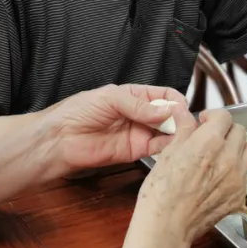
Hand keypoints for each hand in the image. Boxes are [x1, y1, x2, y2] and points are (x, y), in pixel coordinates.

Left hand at [41, 84, 192, 176]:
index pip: (164, 95)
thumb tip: (166, 112)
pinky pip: (157, 148)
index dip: (175, 100)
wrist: (61, 138)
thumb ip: (139, 105)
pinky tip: (173, 144)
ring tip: (182, 133)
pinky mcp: (135, 152)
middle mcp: (139, 114)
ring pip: (166, 132)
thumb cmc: (79, 111)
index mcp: (134, 95)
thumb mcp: (111, 98)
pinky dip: (168, 147)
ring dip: (177, 132)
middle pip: (169, 114)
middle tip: (184, 122)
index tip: (181, 107)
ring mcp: (138, 133)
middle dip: (179, 116)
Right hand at [136, 110, 246, 245]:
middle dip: (226, 131)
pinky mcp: (239, 196)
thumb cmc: (162, 188)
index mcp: (211, 141)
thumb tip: (184, 112)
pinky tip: (218, 179)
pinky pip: (245, 175)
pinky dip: (236, 172)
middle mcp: (229, 157)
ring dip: (238, 148)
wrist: (168, 223)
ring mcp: (238, 178)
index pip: (225, 116)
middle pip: (240, 131)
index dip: (213, 116)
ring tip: (222, 155)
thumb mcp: (169, 152)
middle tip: (212, 138)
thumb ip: (184, 129)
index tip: (204, 122)